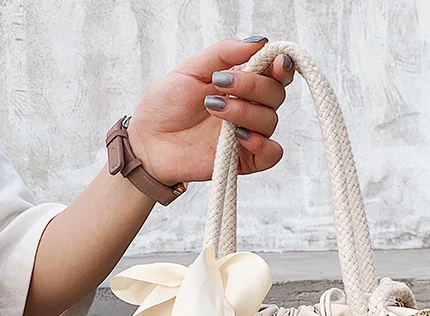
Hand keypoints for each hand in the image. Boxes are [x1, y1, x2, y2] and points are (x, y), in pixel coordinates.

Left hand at [126, 37, 293, 185]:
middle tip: (220, 84)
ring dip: (245, 111)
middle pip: (275, 94)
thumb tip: (258, 42)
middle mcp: (248, 108)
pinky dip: (261, 143)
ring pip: (270, 121)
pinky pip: (272, 153)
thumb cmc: (166, 105)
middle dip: (253, 86)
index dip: (281, 65)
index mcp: (240, 84)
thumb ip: (223, 53)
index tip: (275, 62)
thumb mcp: (190, 69)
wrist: (149, 141)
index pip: (274, 73)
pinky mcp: (245, 160)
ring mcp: (247, 134)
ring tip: (214, 108)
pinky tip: (239, 136)